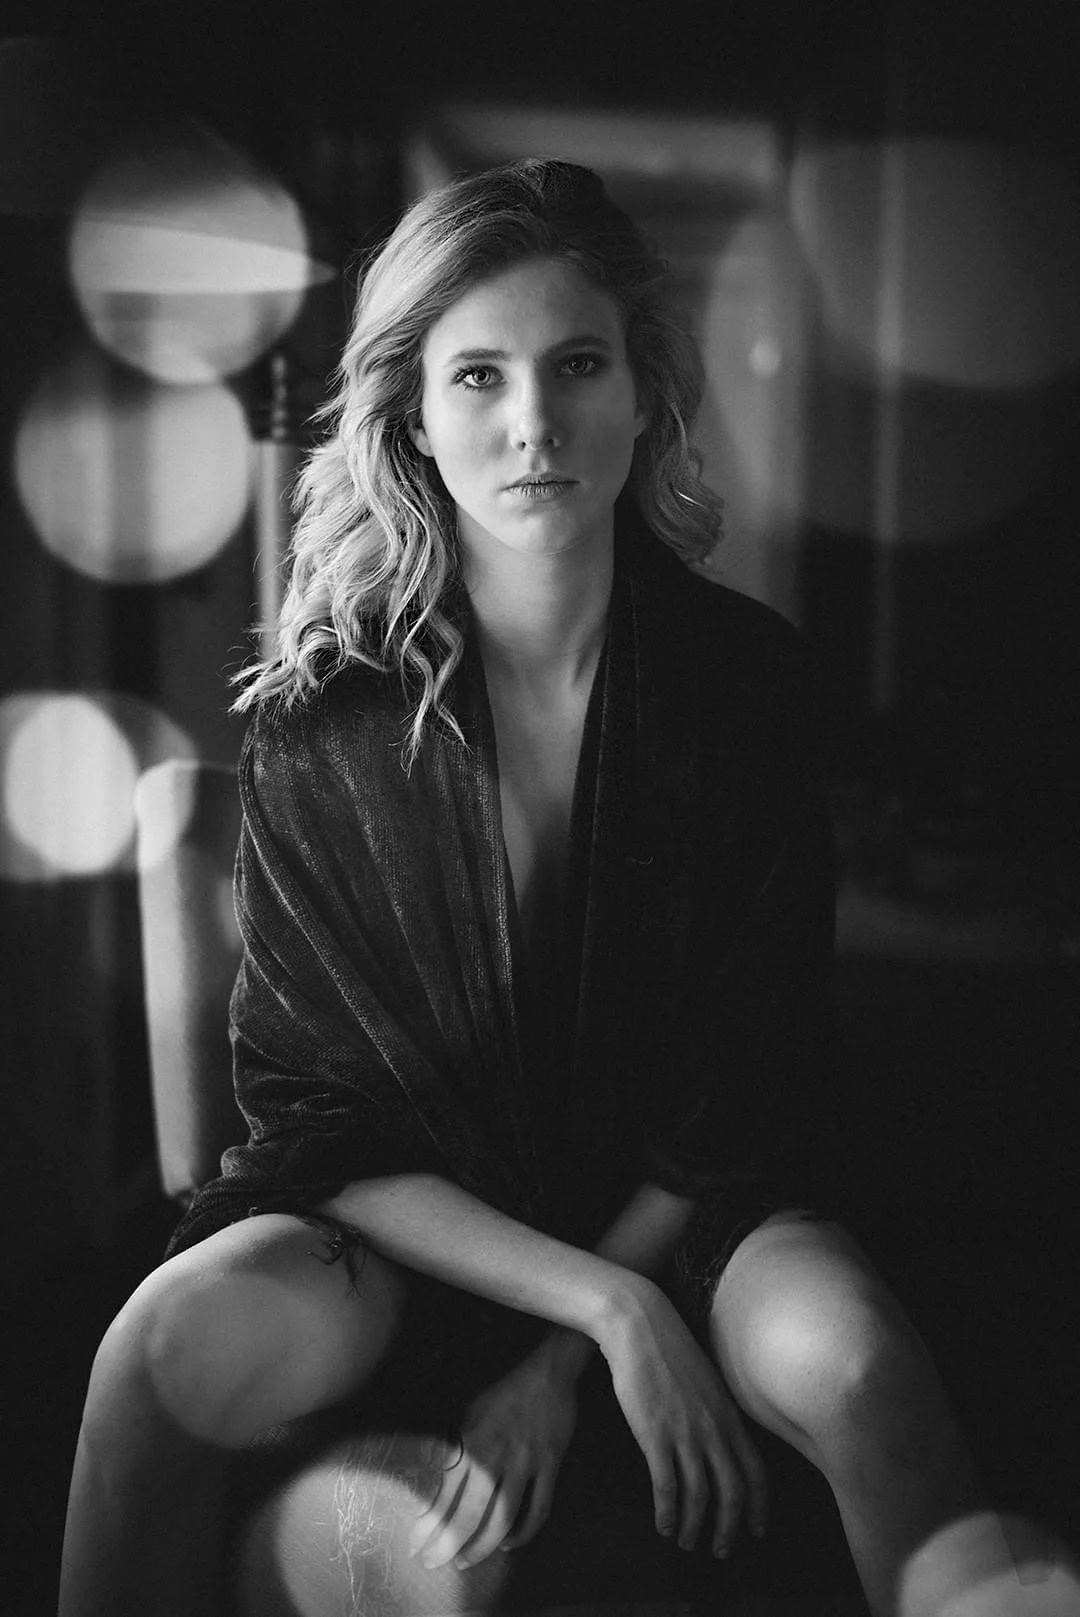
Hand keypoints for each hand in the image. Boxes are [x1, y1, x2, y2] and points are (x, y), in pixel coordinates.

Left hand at [408, 1349, 577, 1570]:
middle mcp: (495, 1456)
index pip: (444, 1492)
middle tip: (433, 1563)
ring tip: (465, 1561)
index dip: (428, 1522)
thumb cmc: (504, 1394)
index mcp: (472, 1442)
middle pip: (470, 1512)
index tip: (415, 1544)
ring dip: (483, 1545)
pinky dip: (524, 1532)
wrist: (547, 1376)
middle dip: (448, 1543)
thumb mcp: (471, 1414)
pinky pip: (540, 1508)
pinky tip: (509, 1543)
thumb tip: (441, 1480)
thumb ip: (459, 1447)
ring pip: (503, 1516)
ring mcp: (526, 1464)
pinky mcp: (550, 1467)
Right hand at [599, 1279, 767, 1557]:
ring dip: (695, 1526)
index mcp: (729, 1415)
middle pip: (733, 1492)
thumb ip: (718, 1411)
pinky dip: (667, 1511)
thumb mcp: (708, 1380)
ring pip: (700, 1496)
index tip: (757, 1529)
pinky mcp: (655, 1435)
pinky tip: (662, 1524)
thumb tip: (724, 1436)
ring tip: (687, 1542)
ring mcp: (685, 1433)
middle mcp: (714, 1429)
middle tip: (722, 1550)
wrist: (640, 1326)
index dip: (759, 1506)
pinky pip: (667, 1486)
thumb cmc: (670, 1349)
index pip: (756, 1472)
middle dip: (730, 1528)